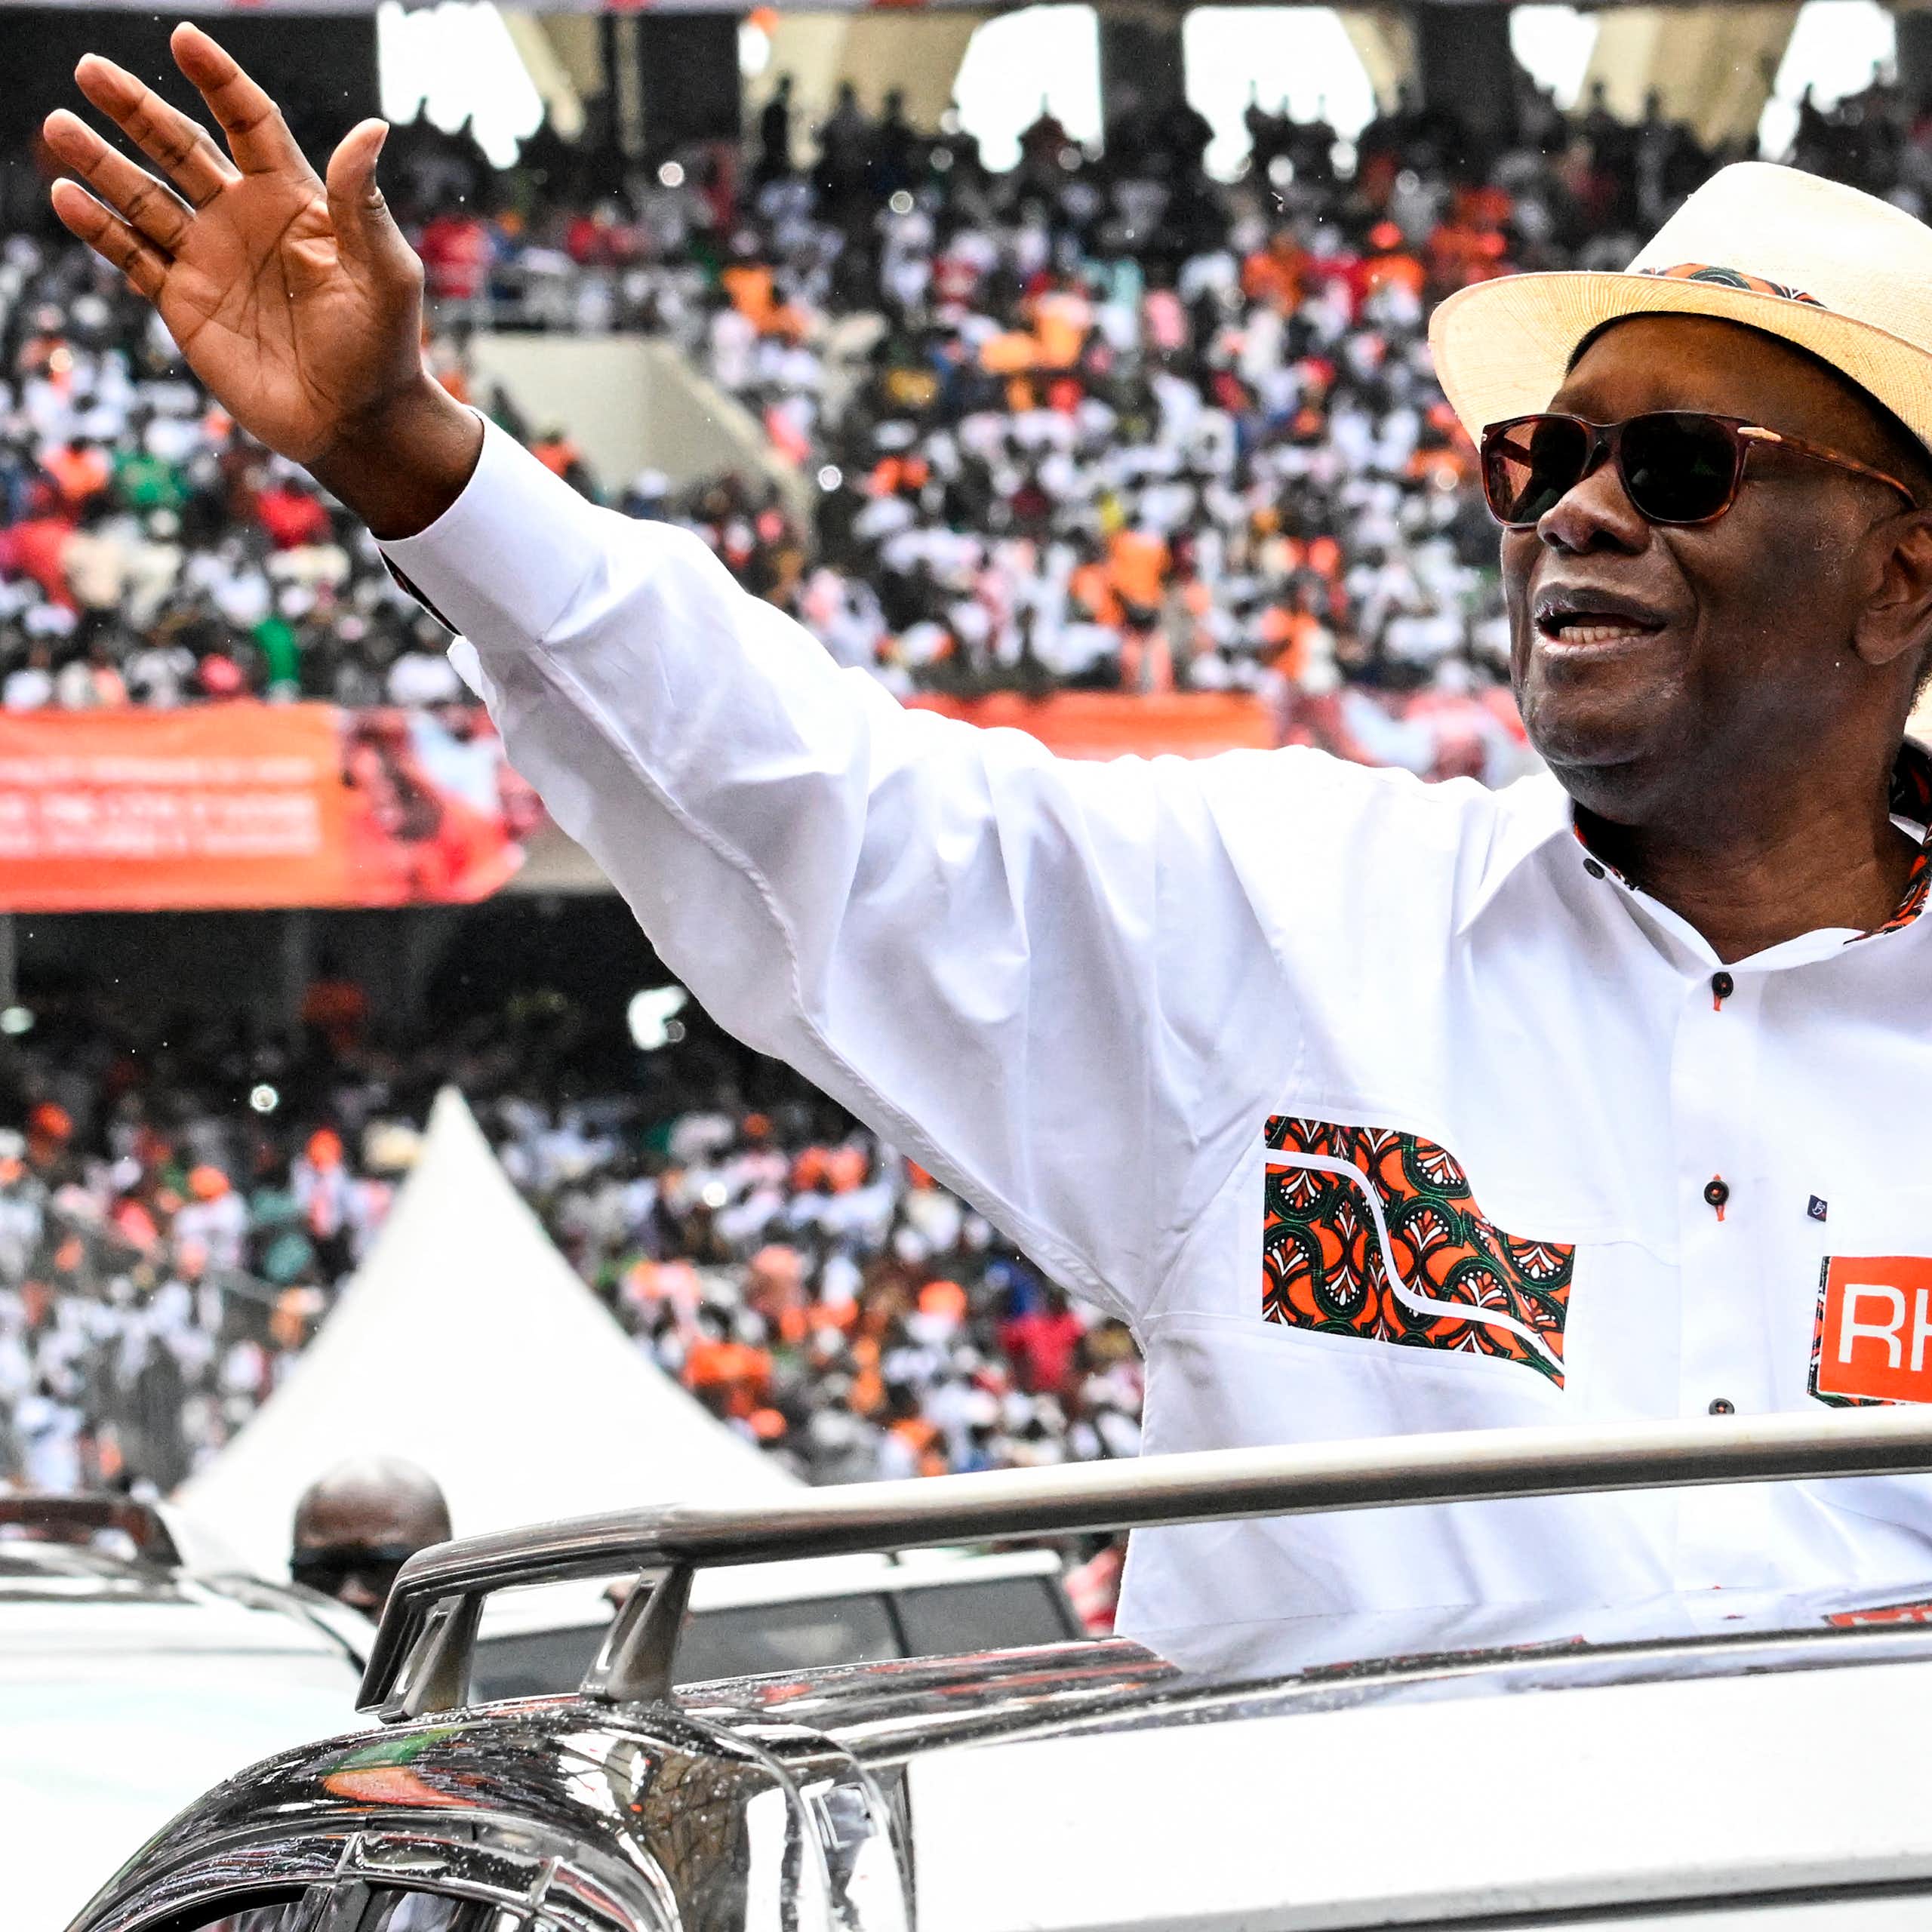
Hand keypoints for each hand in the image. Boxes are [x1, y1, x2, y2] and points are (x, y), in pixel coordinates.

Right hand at [45, 25, 478, 530]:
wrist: (356, 421)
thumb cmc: (383, 346)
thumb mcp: (385, 272)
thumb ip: (364, 202)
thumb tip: (374, 128)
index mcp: (294, 199)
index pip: (250, 122)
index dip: (219, 81)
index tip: (184, 39)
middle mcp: (244, 218)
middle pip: (181, 147)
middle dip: (136, 110)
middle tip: (90, 70)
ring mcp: (209, 258)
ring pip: (145, 196)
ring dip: (102, 163)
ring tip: (59, 127)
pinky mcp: (184, 302)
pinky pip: (133, 256)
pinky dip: (100, 229)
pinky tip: (69, 198)